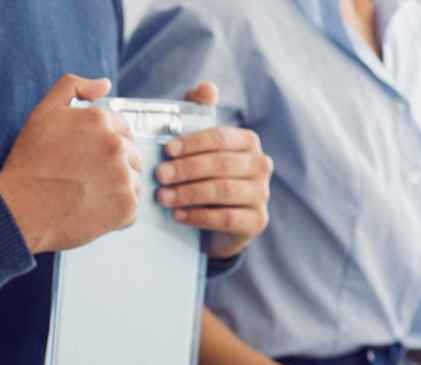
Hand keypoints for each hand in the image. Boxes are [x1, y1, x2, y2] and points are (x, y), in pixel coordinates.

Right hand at [0, 74, 142, 254]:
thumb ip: (73, 88)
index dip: (106, 144)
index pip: (122, 128)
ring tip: (88, 196)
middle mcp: (116, 145)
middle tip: (85, 179)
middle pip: (131, 154)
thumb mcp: (43, 113)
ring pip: (133, 179)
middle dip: (114, 165)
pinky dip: (117, 212)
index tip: (90, 159)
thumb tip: (104, 84)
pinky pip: (132, 207)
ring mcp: (124, 176)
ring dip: (117, 188)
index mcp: (100, 120)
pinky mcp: (126, 206)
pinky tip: (93, 211)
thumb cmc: (29, 164)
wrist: (20, 210)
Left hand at [156, 83, 271, 258]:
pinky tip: (178, 215)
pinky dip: (199, 216)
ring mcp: (261, 194)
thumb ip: (198, 113)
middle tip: (159, 176)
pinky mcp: (257, 221)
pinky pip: (226, 217)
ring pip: (224, 190)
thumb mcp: (198, 146)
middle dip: (186, 169)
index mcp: (247, 141)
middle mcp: (260, 165)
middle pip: (221, 164)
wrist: (216, 221)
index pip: (220, 137)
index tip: (166, 150)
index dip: (192, 143)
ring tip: (163, 197)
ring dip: (189, 193)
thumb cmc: (203, 176)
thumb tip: (207, 87)